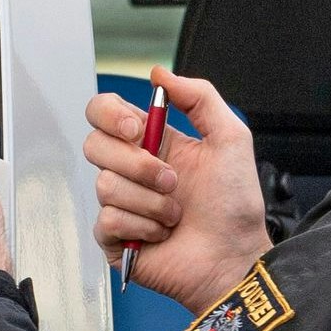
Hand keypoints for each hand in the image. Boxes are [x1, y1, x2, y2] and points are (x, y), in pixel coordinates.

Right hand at [86, 68, 268, 313]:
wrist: (235, 257)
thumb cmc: (235, 205)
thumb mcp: (230, 138)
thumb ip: (200, 97)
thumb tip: (159, 73)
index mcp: (152, 143)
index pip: (104, 113)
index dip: (110, 115)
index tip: (137, 129)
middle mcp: (132, 170)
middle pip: (95, 145)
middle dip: (137, 164)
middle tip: (172, 182)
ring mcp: (120, 204)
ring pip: (105, 185)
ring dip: (150, 202)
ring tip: (176, 215)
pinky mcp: (114, 238)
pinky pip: (108, 220)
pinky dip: (142, 227)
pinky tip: (161, 235)